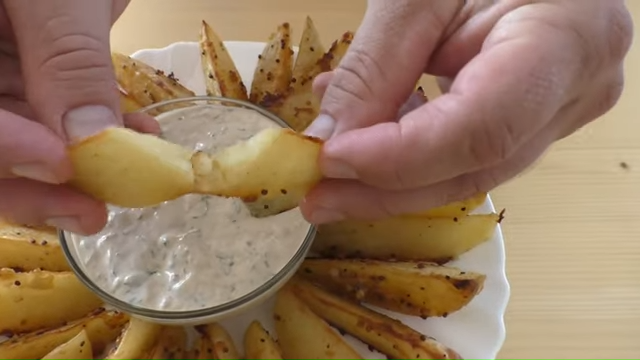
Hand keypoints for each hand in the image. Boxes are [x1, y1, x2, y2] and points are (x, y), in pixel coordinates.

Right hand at [0, 0, 158, 233]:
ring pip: (23, 137)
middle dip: (33, 182)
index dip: (1, 149)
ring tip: (134, 178)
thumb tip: (84, 139)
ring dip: (79, 165)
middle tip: (91, 212)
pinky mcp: (30, 66)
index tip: (60, 163)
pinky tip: (139, 137)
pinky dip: (96, 129)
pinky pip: (54, 112)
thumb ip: (63, 54)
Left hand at [301, 0, 632, 223]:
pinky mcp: (537, 115)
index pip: (483, 127)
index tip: (331, 159)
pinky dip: (411, 149)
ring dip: (390, 175)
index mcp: (568, 42)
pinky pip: (469, 150)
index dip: (401, 157)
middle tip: (315, 195)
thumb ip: (375, 67)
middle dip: (385, 188)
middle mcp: (578, 91)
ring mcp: (563, 109)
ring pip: (469, 170)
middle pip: (474, 166)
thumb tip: (328, 140)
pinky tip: (364, 130)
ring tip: (328, 157)